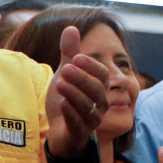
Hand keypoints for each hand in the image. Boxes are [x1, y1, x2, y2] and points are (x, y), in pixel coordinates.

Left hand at [45, 26, 109, 158]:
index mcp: (99, 89)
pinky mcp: (79, 134)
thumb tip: (71, 27)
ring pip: (88, 106)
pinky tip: (62, 103)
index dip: (91, 66)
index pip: (102, 75)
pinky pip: (78, 123)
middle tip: (66, 69)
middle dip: (82, 78)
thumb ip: (69, 54)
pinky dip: (71, 113)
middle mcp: (99, 104)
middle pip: (97, 90)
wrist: (61, 134)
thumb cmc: (67, 102)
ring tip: (59, 83)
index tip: (75, 57)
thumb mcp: (65, 75)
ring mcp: (91, 120)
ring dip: (74, 94)